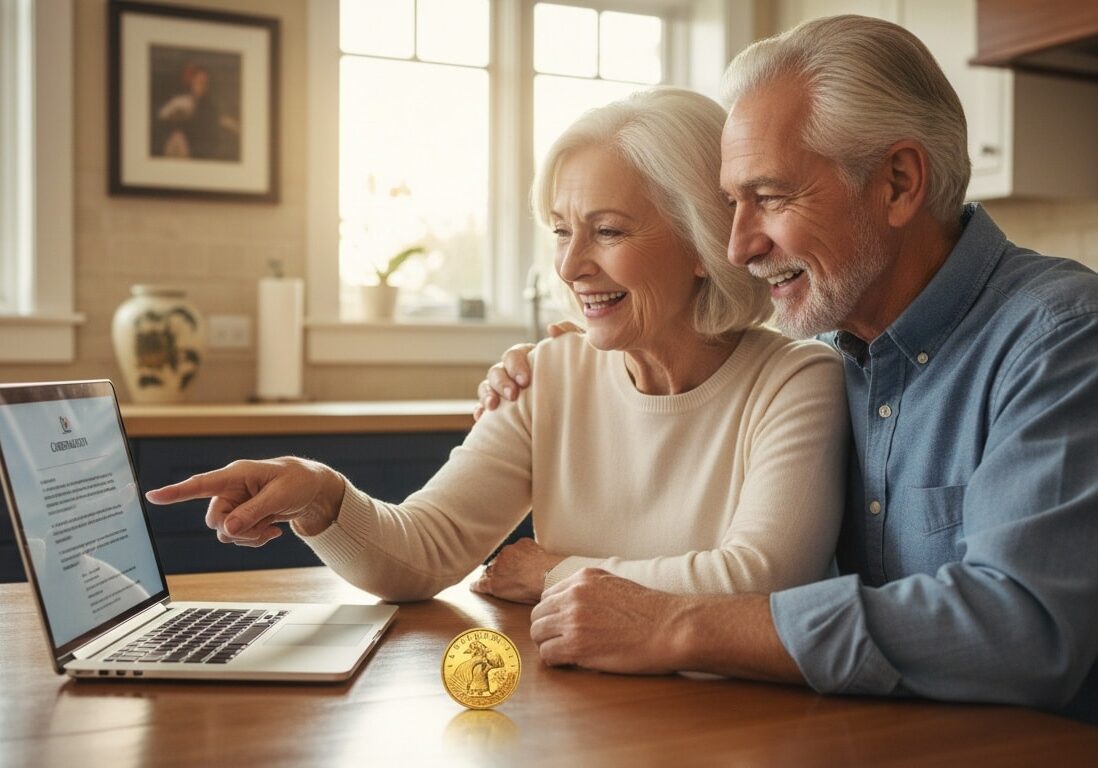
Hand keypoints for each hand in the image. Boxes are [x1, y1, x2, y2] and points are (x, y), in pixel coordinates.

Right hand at [144, 457, 345, 546]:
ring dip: (248, 537)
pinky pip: (237, 536)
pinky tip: (273, 532)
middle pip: (214, 519)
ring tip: (271, 528)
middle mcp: (230, 490)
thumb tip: (227, 530)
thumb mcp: (279, 496)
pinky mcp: (243, 516)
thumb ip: (252, 512)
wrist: (312, 488)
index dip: (176, 492)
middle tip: (263, 527)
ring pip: (225, 532)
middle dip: (236, 530)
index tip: (152, 496)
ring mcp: (236, 504)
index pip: (200, 484)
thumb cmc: (298, 482)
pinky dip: (254, 539)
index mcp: (236, 475)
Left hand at [469, 538, 564, 603]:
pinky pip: (480, 584)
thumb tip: (533, 560)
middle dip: (500, 569)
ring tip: (489, 582)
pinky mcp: (494, 583)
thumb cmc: (550, 569)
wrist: (546, 576)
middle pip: (498, 562)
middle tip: (505, 577)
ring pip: (489, 572)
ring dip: (489, 577)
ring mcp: (498, 569)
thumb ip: (533, 553)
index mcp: (518, 546)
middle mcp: (505, 554)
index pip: (509, 554)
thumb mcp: (542, 553)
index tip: (512, 567)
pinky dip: (477, 586)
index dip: (509, 562)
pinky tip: (474, 588)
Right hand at [472, 321, 583, 420]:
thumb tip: (552, 329)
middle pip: (497, 371)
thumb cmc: (578, 377)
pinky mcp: (499, 411)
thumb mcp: (581, 355)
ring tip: (493, 407)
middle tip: (513, 395)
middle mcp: (512, 373)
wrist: (578, 410)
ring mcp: (502, 391)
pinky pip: (482, 409)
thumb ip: (571, 335)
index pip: (514, 354)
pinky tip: (481, 419)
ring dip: (487, 394)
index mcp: (528, 359)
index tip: (525, 381)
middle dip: (501, 382)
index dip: (516, 365)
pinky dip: (479, 411)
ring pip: (486, 387)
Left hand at [529, 568, 685, 673]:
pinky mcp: (576, 644)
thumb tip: (575, 607)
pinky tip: (570, 663)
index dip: (554, 614)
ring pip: (537, 633)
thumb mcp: (616, 585)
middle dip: (547, 629)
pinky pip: (547, 654)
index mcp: (583, 578)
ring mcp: (573, 619)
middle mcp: (574, 594)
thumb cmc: (653, 612)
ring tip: (566, 653)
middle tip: (561, 642)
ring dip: (548, 645)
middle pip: (538, 614)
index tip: (564, 626)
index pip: (548, 596)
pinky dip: (555, 661)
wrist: (671, 628)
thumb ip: (592, 590)